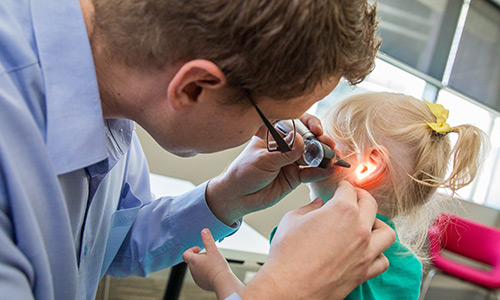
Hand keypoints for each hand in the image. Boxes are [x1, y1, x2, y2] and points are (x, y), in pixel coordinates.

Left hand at [182, 229, 243, 298]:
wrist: (223, 282)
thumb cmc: (218, 267)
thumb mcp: (214, 250)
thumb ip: (208, 240)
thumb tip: (204, 231)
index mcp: (193, 261)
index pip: (185, 254)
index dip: (191, 250)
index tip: (199, 249)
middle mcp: (192, 270)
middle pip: (193, 261)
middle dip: (200, 257)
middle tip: (210, 256)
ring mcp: (197, 279)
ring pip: (197, 269)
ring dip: (203, 265)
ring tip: (214, 264)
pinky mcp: (202, 284)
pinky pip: (202, 277)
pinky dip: (206, 274)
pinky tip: (214, 272)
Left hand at [206, 114, 337, 224]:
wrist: (238, 196)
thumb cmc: (244, 173)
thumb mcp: (263, 160)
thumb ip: (284, 153)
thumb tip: (301, 141)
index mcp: (274, 134)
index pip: (295, 122)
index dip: (309, 123)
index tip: (316, 130)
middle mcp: (285, 145)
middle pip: (308, 139)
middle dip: (321, 141)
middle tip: (329, 145)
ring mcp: (291, 161)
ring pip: (312, 156)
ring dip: (325, 156)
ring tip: (335, 158)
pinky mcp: (295, 177)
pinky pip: (311, 173)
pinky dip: (321, 172)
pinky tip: (330, 170)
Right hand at [239, 181, 394, 299]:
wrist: (289, 286)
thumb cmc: (288, 254)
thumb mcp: (292, 219)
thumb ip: (310, 208)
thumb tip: (318, 206)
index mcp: (342, 210)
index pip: (349, 190)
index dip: (342, 186)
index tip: (340, 188)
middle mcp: (359, 229)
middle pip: (370, 204)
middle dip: (361, 197)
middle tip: (353, 198)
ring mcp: (365, 252)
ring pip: (386, 232)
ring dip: (377, 224)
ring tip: (366, 224)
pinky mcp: (364, 272)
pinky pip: (383, 260)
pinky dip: (378, 253)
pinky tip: (367, 250)